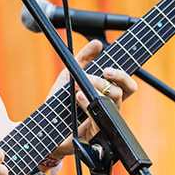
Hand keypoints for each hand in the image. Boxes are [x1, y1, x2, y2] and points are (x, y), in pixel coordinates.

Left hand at [45, 39, 136, 158]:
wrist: (47, 128)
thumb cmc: (61, 104)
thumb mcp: (69, 77)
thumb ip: (83, 59)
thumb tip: (97, 43)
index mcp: (107, 95)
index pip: (126, 85)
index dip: (123, 75)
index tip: (108, 68)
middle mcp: (109, 107)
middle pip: (124, 91)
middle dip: (116, 78)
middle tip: (103, 72)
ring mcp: (104, 120)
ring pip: (112, 102)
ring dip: (97, 88)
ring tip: (79, 85)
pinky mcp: (96, 131)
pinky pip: (98, 116)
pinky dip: (88, 103)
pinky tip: (78, 96)